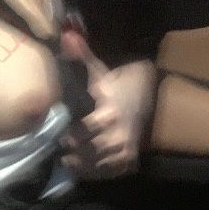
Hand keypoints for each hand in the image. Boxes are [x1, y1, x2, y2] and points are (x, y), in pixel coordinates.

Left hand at [59, 32, 155, 180]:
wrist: (152, 96)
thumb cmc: (119, 84)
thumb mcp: (100, 71)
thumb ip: (81, 58)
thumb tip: (66, 36)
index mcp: (109, 111)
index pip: (85, 129)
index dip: (70, 134)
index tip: (56, 135)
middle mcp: (118, 132)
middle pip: (89, 149)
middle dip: (72, 151)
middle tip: (56, 153)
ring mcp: (125, 148)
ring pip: (97, 163)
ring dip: (80, 165)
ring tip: (66, 162)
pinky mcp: (128, 160)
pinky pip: (108, 172)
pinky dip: (93, 173)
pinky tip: (80, 170)